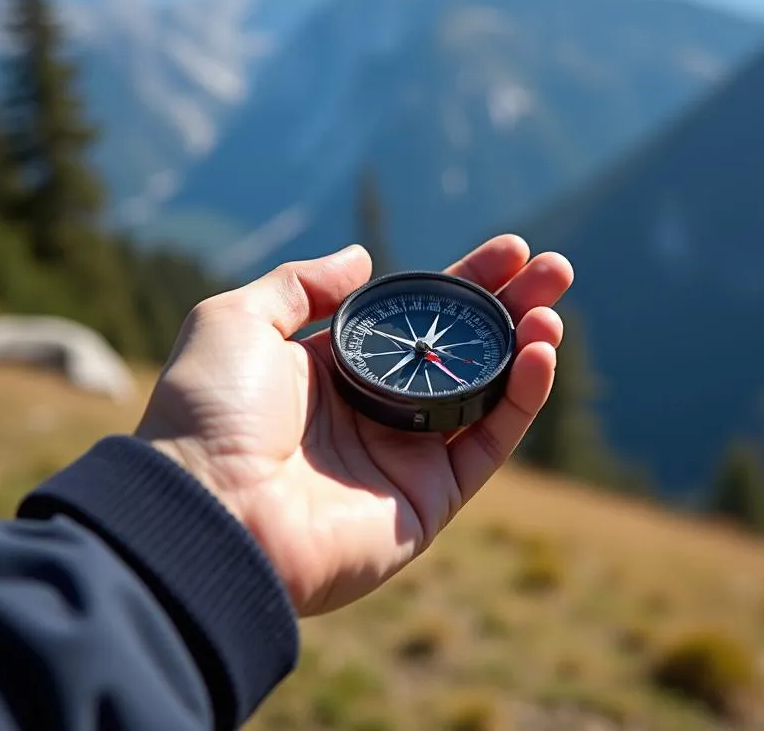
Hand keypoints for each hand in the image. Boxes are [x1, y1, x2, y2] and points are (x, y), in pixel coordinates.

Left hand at [136, 235, 572, 615]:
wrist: (208, 513)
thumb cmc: (211, 412)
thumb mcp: (240, 320)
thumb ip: (303, 285)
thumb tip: (361, 258)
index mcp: (334, 369)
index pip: (418, 315)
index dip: (465, 281)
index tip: (510, 250)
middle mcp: (375, 410)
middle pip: (463, 350)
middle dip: (511, 309)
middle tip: (555, 270)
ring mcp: (405, 456)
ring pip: (487, 395)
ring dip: (527, 350)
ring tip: (551, 313)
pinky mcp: (429, 501)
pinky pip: (488, 444)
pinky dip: (522, 400)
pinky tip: (539, 355)